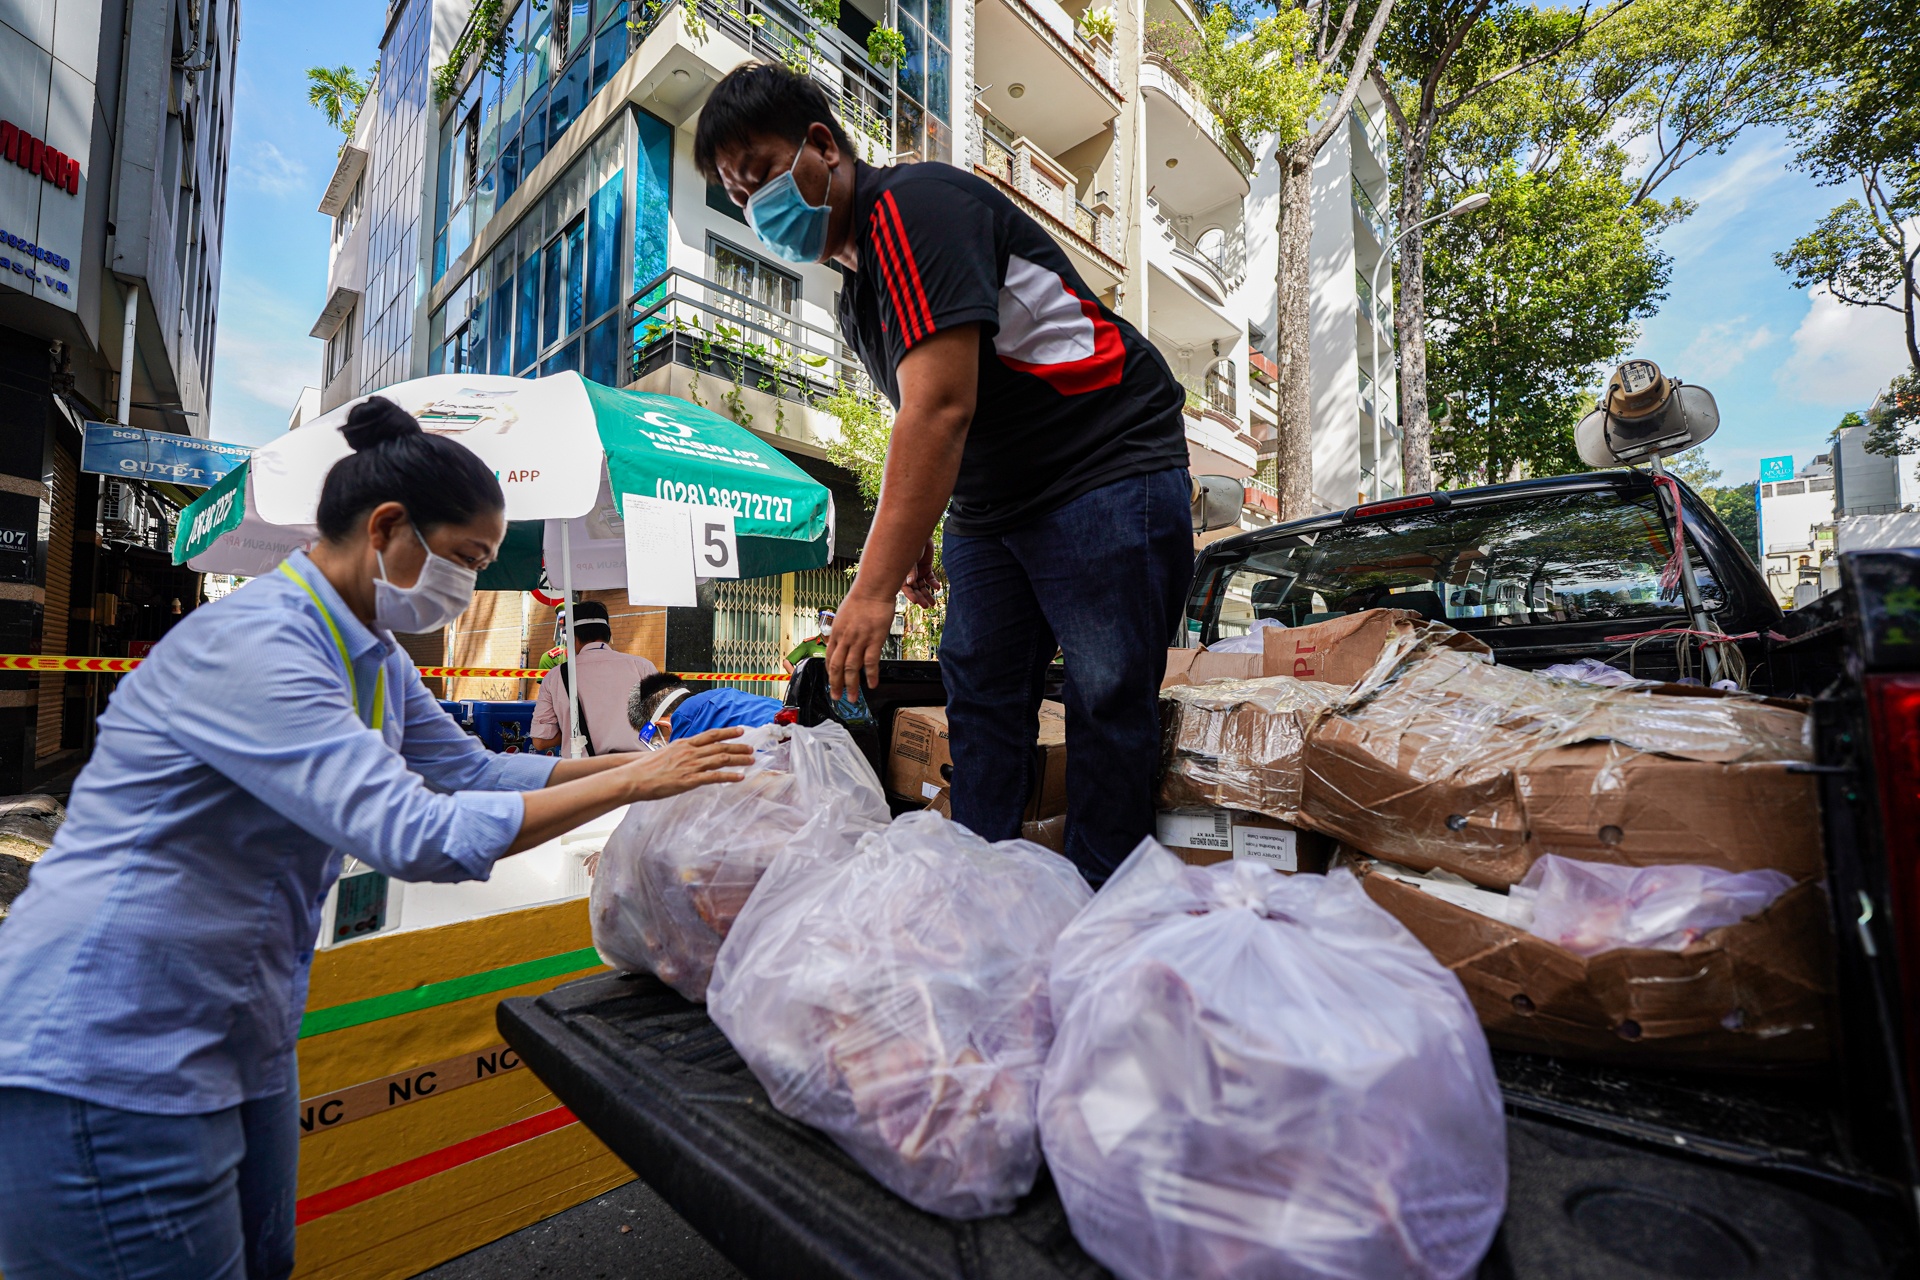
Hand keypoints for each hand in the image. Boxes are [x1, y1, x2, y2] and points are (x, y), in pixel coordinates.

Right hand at [615, 727, 753, 801]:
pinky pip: (715, 777)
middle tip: (752, 748)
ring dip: (739, 760)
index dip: (727, 732)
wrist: (634, 777)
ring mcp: (691, 765)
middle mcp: (690, 752)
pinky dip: (730, 776)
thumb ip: (679, 752)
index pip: (711, 734)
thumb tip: (686, 753)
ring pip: (721, 760)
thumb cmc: (646, 768)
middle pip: (720, 747)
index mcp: (684, 744)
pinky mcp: (690, 780)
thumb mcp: (665, 753)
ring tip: (751, 760)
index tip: (740, 730)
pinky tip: (740, 777)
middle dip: (738, 747)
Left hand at [825, 587, 894, 700]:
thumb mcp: (843, 615)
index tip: (832, 681)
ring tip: (853, 698)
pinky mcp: (874, 640)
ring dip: (851, 686)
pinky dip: (870, 675)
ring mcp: (859, 640)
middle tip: (837, 697)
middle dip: (835, 685)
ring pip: (851, 668)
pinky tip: (871, 684)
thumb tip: (842, 639)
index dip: (830, 672)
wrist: (872, 589)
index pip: (829, 657)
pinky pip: (870, 662)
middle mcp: (845, 639)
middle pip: (837, 667)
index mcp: (836, 633)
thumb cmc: (860, 599)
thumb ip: (842, 630)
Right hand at [901, 540, 937, 608]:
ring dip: (927, 594)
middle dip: (920, 598)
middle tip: (926, 606)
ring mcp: (918, 572)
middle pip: (915, 590)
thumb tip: (910, 583)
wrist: (921, 535)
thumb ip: (910, 571)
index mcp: (903, 574)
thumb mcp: (910, 559)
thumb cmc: (911, 545)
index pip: (906, 588)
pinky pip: (930, 578)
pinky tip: (937, 587)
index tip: (916, 602)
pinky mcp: (926, 568)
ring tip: (933, 603)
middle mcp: (910, 575)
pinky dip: (934, 583)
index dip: (910, 595)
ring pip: (923, 587)